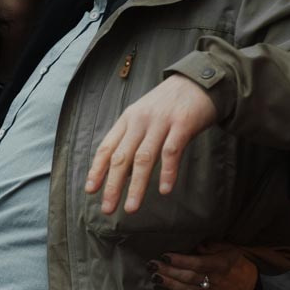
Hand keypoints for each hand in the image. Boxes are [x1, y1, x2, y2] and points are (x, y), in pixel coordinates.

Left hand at [86, 76, 218, 214]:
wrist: (199, 80)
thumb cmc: (170, 104)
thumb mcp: (144, 115)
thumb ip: (133, 138)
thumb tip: (121, 171)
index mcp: (128, 119)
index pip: (107, 147)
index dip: (97, 170)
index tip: (90, 190)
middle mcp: (141, 120)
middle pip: (122, 157)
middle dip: (112, 185)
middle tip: (107, 208)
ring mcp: (161, 122)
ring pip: (144, 158)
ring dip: (136, 186)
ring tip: (131, 208)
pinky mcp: (183, 124)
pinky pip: (172, 152)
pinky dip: (167, 172)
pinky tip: (164, 190)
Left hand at [150, 243, 258, 289]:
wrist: (250, 285)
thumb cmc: (235, 263)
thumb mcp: (229, 250)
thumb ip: (212, 247)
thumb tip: (196, 244)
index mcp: (219, 264)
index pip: (197, 263)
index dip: (180, 260)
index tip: (164, 256)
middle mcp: (214, 280)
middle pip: (188, 276)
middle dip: (169, 271)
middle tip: (152, 266)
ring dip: (170, 284)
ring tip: (155, 278)